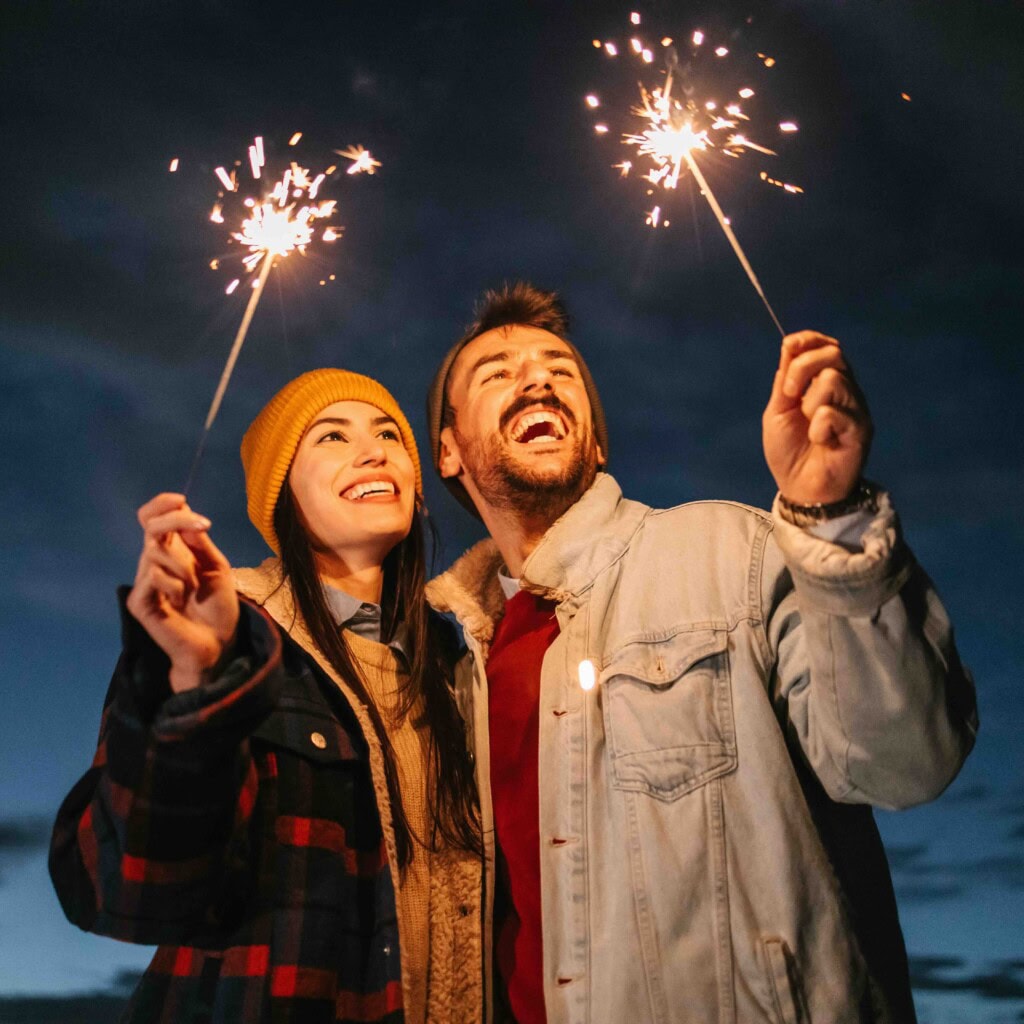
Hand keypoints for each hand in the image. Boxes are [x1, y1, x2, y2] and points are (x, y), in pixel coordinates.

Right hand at [125, 493, 238, 692]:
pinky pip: (152, 577)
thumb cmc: (218, 607)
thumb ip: (200, 543)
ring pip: (155, 552)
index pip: (152, 519)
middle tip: (204, 525)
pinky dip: (173, 585)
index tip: (181, 500)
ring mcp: (144, 582)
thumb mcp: (217, 568)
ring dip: (184, 566)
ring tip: (193, 588)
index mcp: (172, 552)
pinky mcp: (139, 602)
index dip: (161, 505)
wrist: (217, 644)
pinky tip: (179, 601)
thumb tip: (184, 512)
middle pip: (151, 527)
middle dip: (176, 520)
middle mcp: (153, 563)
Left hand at [762, 331, 872, 505]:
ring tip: (808, 427)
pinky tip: (821, 443)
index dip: (809, 340)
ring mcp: (856, 409)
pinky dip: (817, 429)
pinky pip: (832, 413)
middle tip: (789, 395)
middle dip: (803, 368)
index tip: (789, 348)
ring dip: (809, 403)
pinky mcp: (861, 430)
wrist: (800, 489)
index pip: (827, 345)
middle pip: (834, 354)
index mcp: (825, 383)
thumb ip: (785, 382)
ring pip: (833, 380)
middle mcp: (845, 391)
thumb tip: (790, 346)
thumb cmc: (789, 452)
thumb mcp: (778, 412)